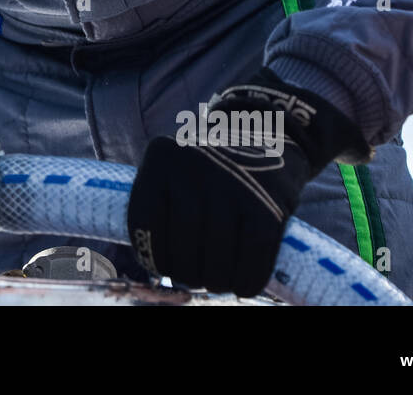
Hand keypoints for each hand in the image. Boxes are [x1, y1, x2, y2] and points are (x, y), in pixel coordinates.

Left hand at [126, 69, 370, 296]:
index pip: (143, 222)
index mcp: (161, 158)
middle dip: (186, 271)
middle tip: (194, 277)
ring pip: (216, 257)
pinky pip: (253, 257)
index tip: (161, 266)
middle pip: (181, 246)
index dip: (151, 254)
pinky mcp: (268, 205)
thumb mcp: (176, 167)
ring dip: (215, 280)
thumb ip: (161, 206)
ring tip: (215, 281)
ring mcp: (232, 185)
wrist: (267, 129)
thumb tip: (158, 265)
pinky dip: (246, 278)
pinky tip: (242, 283)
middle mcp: (193, 168)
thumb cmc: (212, 165)